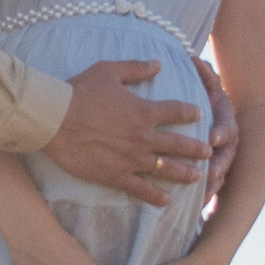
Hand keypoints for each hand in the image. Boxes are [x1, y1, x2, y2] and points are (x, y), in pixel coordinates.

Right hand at [43, 61, 210, 206]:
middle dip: (197, 149)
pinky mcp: (116, 175)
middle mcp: (143, 137)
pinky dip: (156, 196)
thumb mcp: (109, 71)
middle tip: (209, 153)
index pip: (176, 111)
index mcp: (143, 111)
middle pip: (178, 144)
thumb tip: (158, 63)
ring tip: (199, 177)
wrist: (55, 118)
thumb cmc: (79, 92)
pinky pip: (141, 189)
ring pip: (166, 169)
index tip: (199, 114)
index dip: (190, 112)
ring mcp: (131, 159)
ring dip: (185, 173)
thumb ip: (136, 68)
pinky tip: (168, 201)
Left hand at [194, 58, 240, 195]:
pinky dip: (205, 197)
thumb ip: (206, 76)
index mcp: (225, 123)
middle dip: (218, 165)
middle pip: (226, 157)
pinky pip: (212, 189)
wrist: (220, 120)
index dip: (219, 133)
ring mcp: (223, 160)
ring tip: (204, 194)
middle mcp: (227, 145)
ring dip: (213, 185)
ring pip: (221, 177)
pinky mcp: (214, 174)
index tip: (211, 137)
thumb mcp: (209, 88)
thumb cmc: (209, 101)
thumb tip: (195, 57)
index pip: (226, 129)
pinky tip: (196, 208)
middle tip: (210, 172)